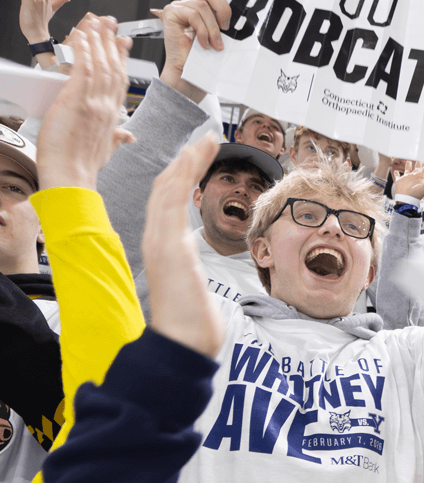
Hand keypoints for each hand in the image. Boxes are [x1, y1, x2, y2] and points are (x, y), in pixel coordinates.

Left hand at [36, 17, 133, 190]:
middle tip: (110, 23)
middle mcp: (107, 108)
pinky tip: (81, 36)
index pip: (121, 82)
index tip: (122, 44)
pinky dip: (83, 51)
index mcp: (113, 117)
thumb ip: (118, 139)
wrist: (72, 177)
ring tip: (95, 22)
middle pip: (114, 68)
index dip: (122, 59)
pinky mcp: (78, 102)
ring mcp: (94, 104)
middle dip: (112, 42)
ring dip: (97, 40)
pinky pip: (83, 69)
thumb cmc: (84, 168)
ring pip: (101, 65)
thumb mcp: (106, 152)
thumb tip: (129, 137)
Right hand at [142, 133, 225, 356]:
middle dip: (187, 162)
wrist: (184, 343)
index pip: (168, 203)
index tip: (198, 158)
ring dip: (187, 161)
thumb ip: (186, 271)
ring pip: (168, 189)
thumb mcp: (189, 285)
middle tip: (207, 139)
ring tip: (206, 140)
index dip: (181, 177)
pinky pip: (170, 202)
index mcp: (164, 246)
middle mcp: (158, 239)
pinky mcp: (167, 246)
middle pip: (167, 189)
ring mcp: (160, 241)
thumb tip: (191, 270)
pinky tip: (191, 156)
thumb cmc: (190, 320)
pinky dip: (180, 176)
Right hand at [155, 0, 229, 100]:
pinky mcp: (171, 14)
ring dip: (213, 28)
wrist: (189, 78)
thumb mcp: (222, 36)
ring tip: (214, 45)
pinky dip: (202, 31)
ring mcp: (179, 7)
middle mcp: (189, 3)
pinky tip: (202, 44)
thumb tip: (241, 14)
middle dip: (223, 8)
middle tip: (226, 27)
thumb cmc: (205, 62)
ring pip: (203, 5)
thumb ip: (225, 20)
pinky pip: (194, 13)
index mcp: (202, 6)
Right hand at [393, 161, 423, 200]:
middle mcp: (414, 176)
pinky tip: (396, 171)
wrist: (406, 200)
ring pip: (407, 169)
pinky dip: (396, 173)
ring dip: (408, 165)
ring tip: (409, 161)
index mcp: (420, 176)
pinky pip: (397, 176)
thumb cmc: (417, 194)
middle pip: (417, 166)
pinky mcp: (399, 181)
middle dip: (418, 161)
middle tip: (420, 154)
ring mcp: (406, 178)